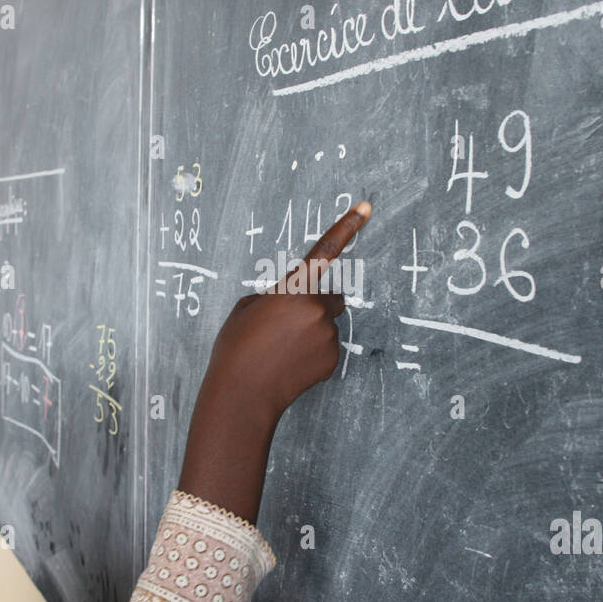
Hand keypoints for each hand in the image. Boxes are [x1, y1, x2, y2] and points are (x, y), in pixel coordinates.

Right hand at [200, 201, 371, 422]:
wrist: (242, 394)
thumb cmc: (236, 349)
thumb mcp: (246, 309)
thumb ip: (274, 297)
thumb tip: (290, 301)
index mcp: (293, 289)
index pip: (324, 251)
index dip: (346, 227)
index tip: (366, 207)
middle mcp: (316, 308)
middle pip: (331, 297)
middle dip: (316, 304)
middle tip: (287, 325)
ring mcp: (327, 335)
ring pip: (327, 324)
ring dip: (311, 330)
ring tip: (281, 349)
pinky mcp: (332, 358)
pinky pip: (327, 347)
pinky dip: (313, 353)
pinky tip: (290, 364)